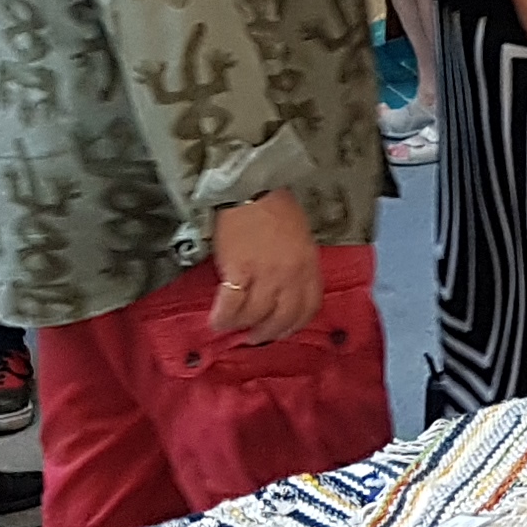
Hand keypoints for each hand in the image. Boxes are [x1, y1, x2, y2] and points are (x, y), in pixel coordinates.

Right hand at [207, 191, 319, 342]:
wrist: (250, 189)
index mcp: (309, 266)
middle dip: (268, 332)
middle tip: (256, 337)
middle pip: (283, 318)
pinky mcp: (239, 271)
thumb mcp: (300, 239)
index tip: (282, 330)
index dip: (295, 324)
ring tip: (232, 327)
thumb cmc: (275, 208)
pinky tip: (217, 321)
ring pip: (256, 315)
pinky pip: (232, 305)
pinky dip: (224, 317)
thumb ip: (297, 266)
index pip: (309, 307)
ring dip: (242, 326)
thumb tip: (284, 290)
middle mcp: (291, 275)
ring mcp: (266, 275)